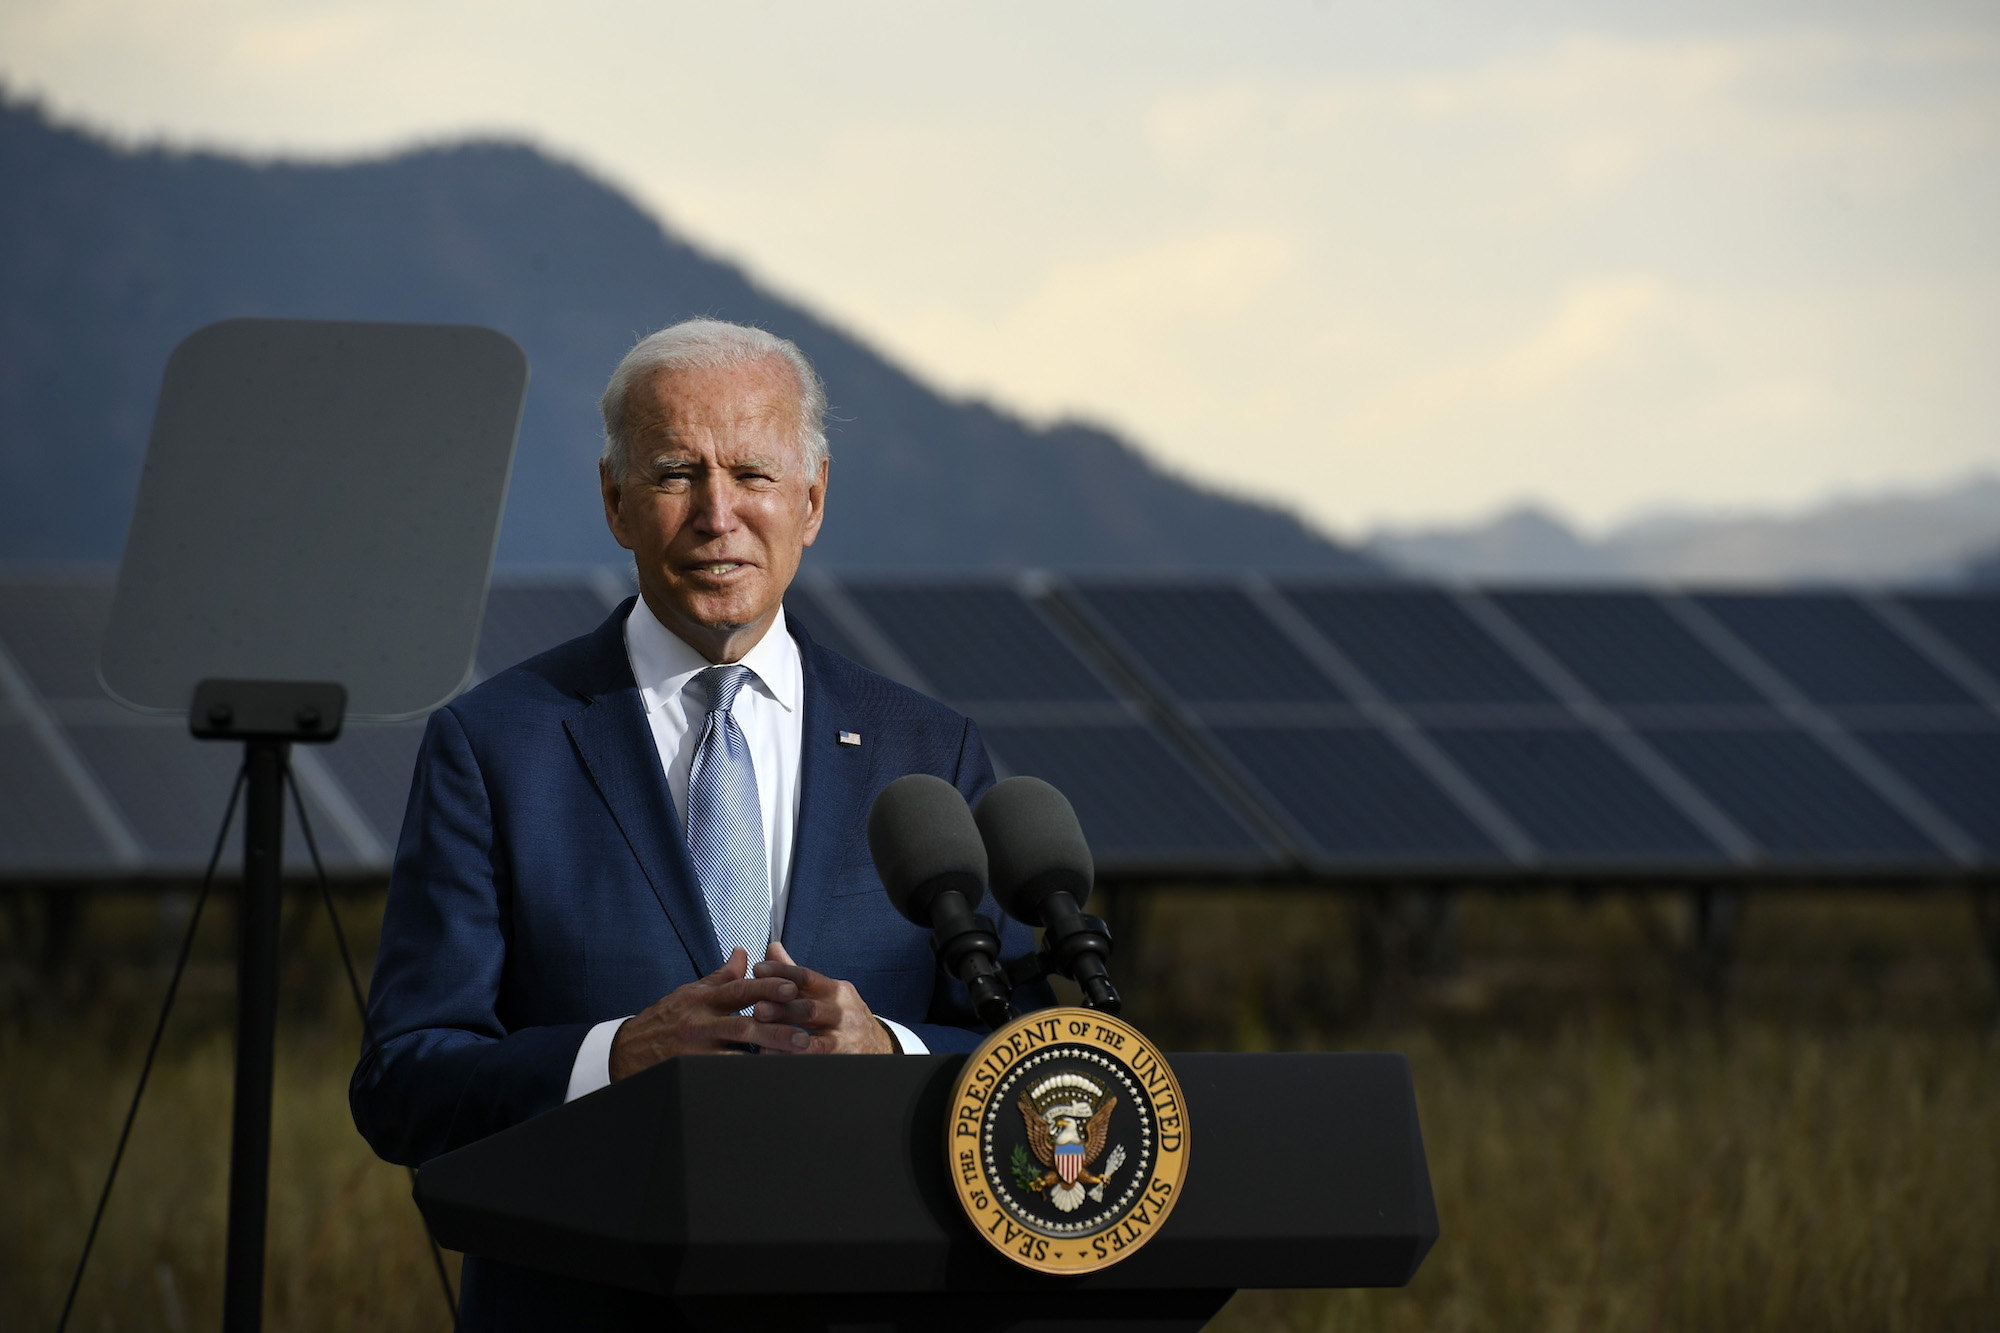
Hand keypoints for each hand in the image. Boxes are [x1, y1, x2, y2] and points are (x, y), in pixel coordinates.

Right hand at [609, 948, 810, 1079]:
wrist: (623, 1051)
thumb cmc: (663, 1020)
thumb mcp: (689, 993)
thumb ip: (720, 977)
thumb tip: (743, 952)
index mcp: (702, 1000)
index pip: (739, 989)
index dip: (766, 988)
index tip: (792, 988)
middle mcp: (700, 1022)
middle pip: (743, 1022)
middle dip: (775, 1026)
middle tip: (804, 1031)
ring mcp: (695, 1049)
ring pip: (737, 1050)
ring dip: (768, 1053)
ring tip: (795, 1055)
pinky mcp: (690, 1070)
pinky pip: (724, 1072)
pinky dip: (747, 1073)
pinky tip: (769, 1075)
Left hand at [749, 940, 894, 1053]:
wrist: (880, 1047)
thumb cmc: (843, 1018)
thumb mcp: (826, 994)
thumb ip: (796, 974)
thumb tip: (772, 947)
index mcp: (836, 990)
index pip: (807, 977)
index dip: (782, 972)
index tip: (757, 970)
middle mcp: (843, 1010)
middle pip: (809, 1007)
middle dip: (782, 1007)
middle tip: (757, 1008)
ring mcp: (846, 1034)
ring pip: (814, 1034)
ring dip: (786, 1032)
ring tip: (762, 1034)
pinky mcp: (845, 1056)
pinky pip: (816, 1055)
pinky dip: (792, 1056)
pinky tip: (773, 1056)